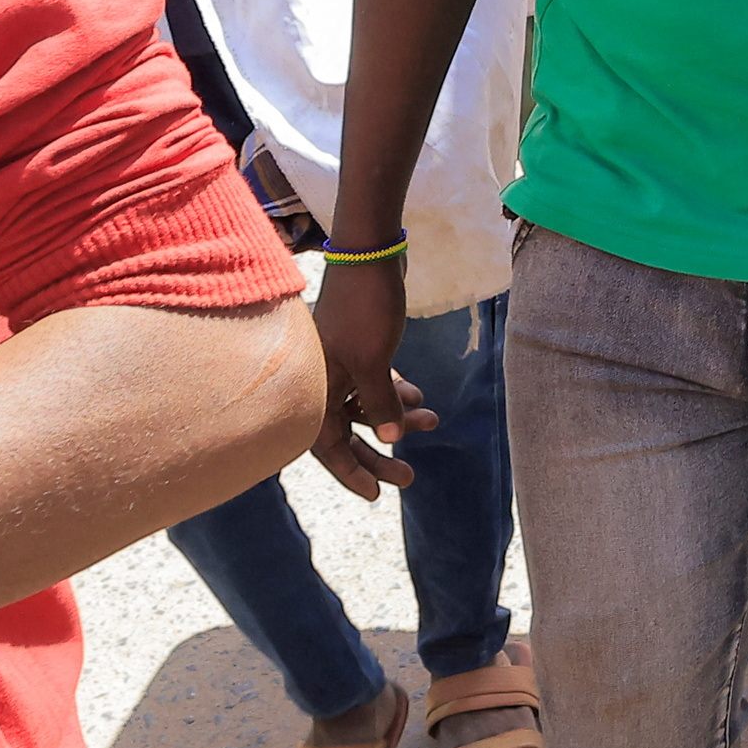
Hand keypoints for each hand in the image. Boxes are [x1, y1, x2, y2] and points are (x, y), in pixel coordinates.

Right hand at [304, 247, 428, 500]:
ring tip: (433, 422)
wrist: (369, 253)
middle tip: (411, 478)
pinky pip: (373, 382)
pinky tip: (420, 395)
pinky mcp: (357, 347)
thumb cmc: (365, 308)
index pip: (326, 446)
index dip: (352, 472)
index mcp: (313, 388)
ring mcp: (339, 363)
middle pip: (348, 432)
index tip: (378, 495)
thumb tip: (388, 441)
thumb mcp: (373, 361)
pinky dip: (395, 391)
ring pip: (366, 405)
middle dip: (380, 454)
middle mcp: (320, 380)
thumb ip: (379, 404)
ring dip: (397, 417)